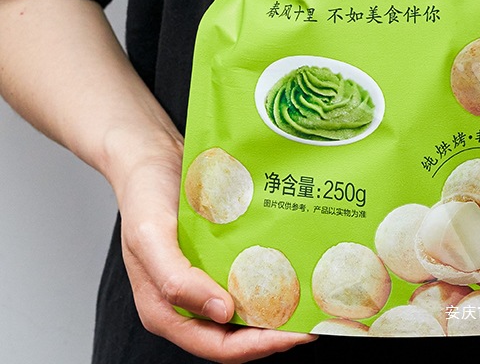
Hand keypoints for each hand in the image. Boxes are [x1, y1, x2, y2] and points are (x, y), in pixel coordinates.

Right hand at [116, 140, 314, 363]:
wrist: (151, 156)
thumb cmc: (144, 195)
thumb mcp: (150, 237)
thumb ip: (176, 281)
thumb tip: (221, 313)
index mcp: (165, 309)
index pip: (218, 346)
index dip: (258, 346)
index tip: (295, 335)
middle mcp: (187, 301)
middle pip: (237, 334)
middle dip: (276, 332)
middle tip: (315, 317)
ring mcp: (203, 279)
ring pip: (245, 307)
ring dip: (276, 307)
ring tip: (312, 297)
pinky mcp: (216, 256)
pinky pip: (246, 275)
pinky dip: (269, 277)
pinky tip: (294, 266)